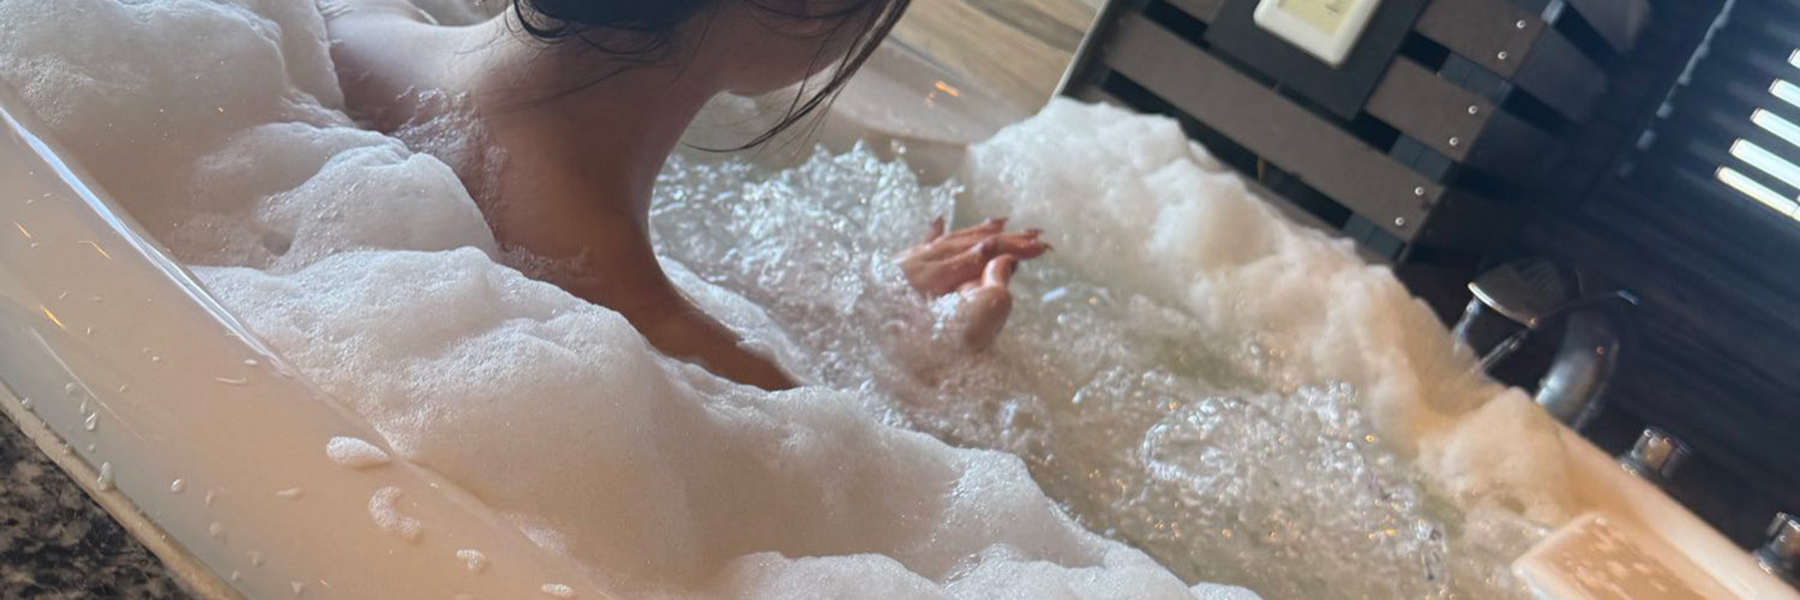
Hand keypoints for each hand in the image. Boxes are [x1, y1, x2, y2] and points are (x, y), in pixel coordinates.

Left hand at [900, 217, 1047, 350]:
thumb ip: (962, 271)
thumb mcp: (933, 298)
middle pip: (975, 240)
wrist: (846, 306)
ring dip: (981, 230)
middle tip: (1038, 235)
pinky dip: (937, 231)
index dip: (1015, 248)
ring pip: (955, 237)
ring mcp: (914, 258)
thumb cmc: (889, 312)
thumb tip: (994, 250)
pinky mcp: (899, 264)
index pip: (986, 251)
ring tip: (1004, 222)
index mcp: (940, 267)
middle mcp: (929, 257)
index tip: (1041, 247)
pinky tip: (940, 219)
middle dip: (1008, 237)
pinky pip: (925, 242)